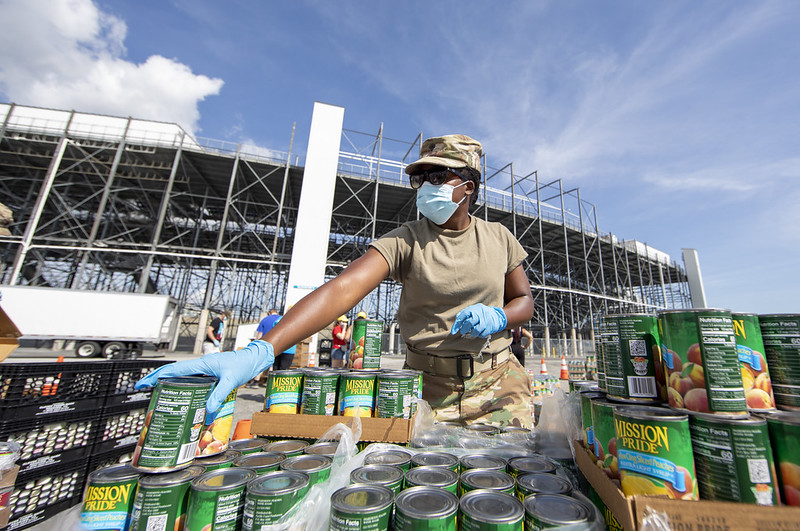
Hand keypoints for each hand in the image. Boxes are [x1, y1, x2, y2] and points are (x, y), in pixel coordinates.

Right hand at [135, 340, 273, 411]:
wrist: (253, 359)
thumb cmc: (243, 365)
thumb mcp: (231, 380)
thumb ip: (219, 394)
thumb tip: (207, 410)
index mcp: (201, 365)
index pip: (173, 370)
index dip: (156, 376)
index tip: (142, 383)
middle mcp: (199, 367)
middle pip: (173, 373)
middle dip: (157, 380)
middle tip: (145, 392)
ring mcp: (204, 371)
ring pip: (182, 377)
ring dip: (169, 384)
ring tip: (158, 397)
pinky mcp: (209, 375)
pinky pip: (192, 382)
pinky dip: (183, 388)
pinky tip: (181, 398)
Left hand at [450, 304, 506, 338]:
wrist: (497, 315)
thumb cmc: (480, 313)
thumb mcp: (472, 310)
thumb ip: (464, 314)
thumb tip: (456, 324)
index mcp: (473, 309)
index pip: (463, 316)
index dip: (457, 324)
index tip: (453, 332)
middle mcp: (480, 314)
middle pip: (470, 322)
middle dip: (464, 329)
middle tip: (463, 332)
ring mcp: (486, 321)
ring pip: (476, 330)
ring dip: (472, 333)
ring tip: (472, 332)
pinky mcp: (490, 327)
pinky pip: (482, 334)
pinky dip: (479, 335)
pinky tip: (480, 332)